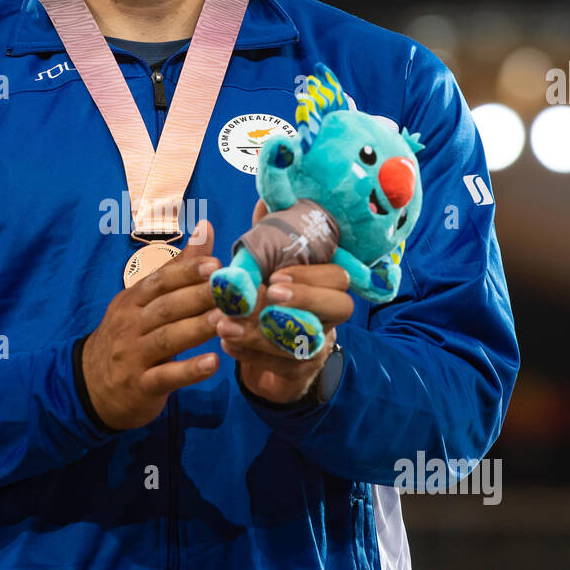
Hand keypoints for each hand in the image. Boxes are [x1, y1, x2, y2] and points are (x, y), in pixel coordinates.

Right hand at [81, 221, 221, 429]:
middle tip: (231, 292)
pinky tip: (213, 364)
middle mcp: (130, 325)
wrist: (91, 385)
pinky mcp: (140, 386)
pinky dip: (189, 371)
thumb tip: (206, 227)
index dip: (186, 272)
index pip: (159, 282)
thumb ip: (178, 268)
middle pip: (165, 308)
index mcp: (132, 301)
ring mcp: (133, 356)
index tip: (215, 264)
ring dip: (197, 329)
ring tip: (225, 321)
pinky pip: (165, 377)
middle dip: (198, 297)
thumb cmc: (129, 337)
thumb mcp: (143, 302)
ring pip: (166, 339)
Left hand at [210, 199, 352, 403]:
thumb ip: (267, 236)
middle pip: (342, 306)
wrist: (260, 352)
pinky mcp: (299, 372)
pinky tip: (227, 344)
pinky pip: (284, 366)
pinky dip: (252, 355)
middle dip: (306, 298)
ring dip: (264, 332)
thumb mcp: (263, 266)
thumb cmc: (263, 298)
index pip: (338, 276)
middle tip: (270, 294)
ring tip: (226, 325)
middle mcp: (328, 314)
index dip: (311, 276)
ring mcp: (318, 345)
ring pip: (306, 341)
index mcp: (321, 284)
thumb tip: (264, 198)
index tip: (277, 275)